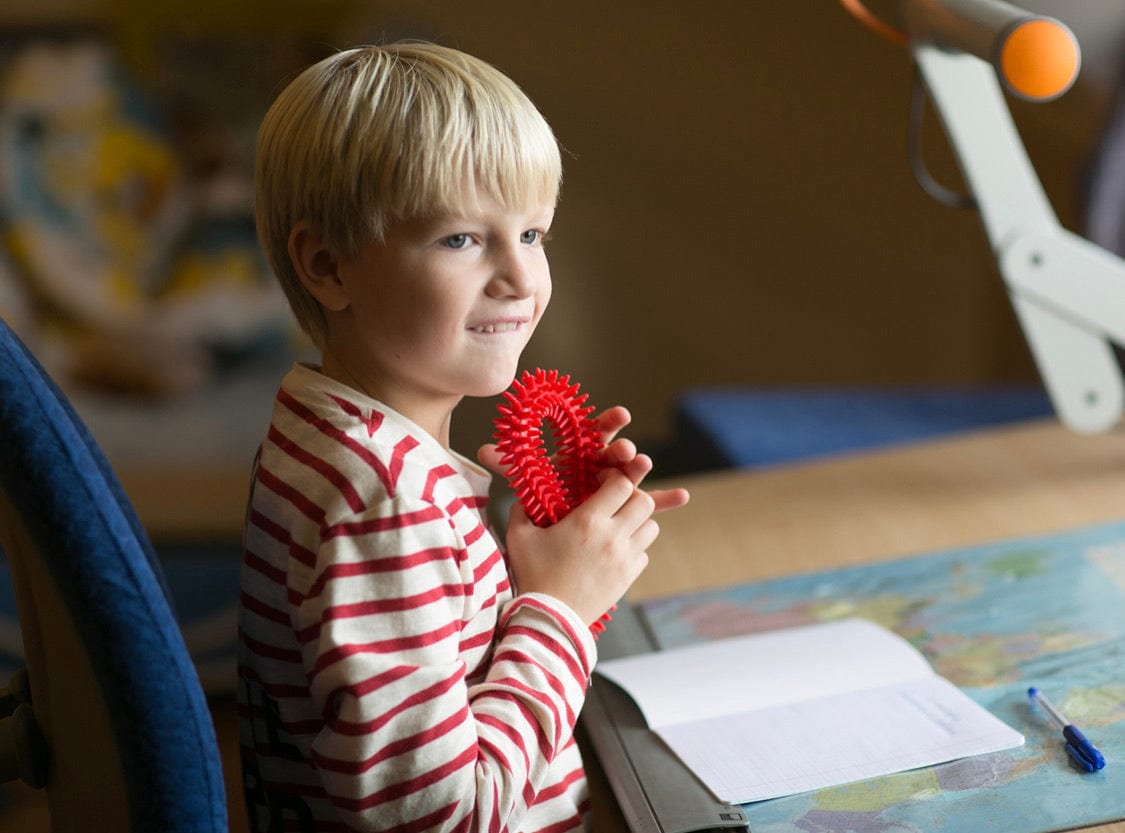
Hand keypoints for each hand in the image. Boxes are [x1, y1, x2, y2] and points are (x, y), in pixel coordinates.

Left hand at [477, 405, 689, 513]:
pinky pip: (650, 503)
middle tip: (626, 451)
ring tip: (643, 467)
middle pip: (616, 452)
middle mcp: (602, 465)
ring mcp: (618, 486)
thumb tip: (480, 451)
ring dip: (640, 469)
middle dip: (623, 449)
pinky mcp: (628, 507)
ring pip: (633, 475)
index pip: (596, 432)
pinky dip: (666, 499)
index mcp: (581, 453)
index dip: (609, 421)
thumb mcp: (528, 481)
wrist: (554, 528)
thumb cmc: (545, 498)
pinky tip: (683, 497)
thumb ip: (509, 465)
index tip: (621, 415)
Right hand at [504, 469, 656, 625]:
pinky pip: (644, 553)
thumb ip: (520, 512)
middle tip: (614, 503)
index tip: (601, 483)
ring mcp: (624, 558)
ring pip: (651, 526)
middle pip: (645, 501)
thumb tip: (522, 499)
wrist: (550, 618)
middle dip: (632, 497)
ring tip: (617, 528)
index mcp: (588, 521)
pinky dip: (634, 548)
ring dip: (637, 522)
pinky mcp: (629, 577)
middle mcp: (612, 536)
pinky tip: (614, 552)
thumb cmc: (533, 576)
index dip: (614, 478)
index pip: (622, 484)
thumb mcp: (519, 539)